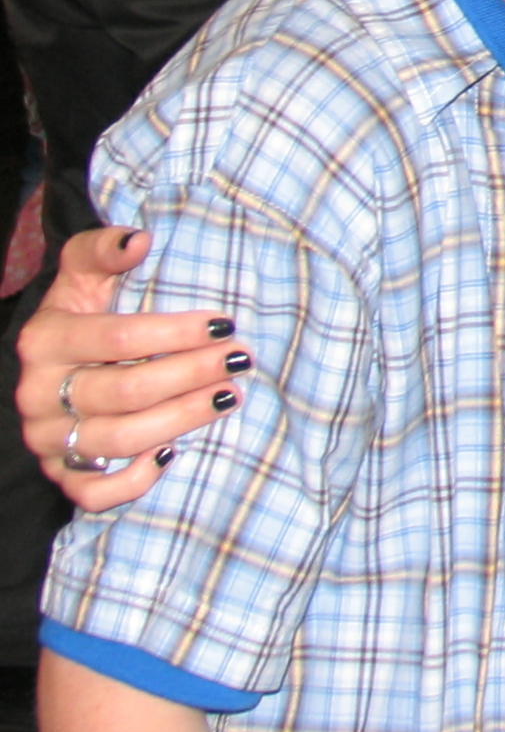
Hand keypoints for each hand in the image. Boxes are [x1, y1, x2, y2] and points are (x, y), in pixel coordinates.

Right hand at [16, 227, 250, 509]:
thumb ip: (102, 251)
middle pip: (126, 390)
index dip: (176, 331)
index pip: (118, 336)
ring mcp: (48, 438)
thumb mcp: (82, 276)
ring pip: (119, 439)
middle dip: (192, 373)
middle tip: (239, 359)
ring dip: (182, 419)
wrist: (51, 367)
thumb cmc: (81, 315)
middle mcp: (38, 393)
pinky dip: (134, 480)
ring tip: (229, 396)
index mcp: (45, 339)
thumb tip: (138, 239)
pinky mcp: (60, 473)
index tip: (224, 322)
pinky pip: (94, 492)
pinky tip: (173, 454)